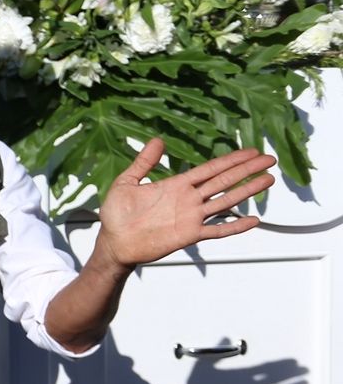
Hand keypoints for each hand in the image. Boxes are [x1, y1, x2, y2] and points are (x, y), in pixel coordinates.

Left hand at [93, 139, 277, 270]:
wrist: (113, 243)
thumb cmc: (116, 215)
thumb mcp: (126, 183)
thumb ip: (143, 163)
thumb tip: (157, 140)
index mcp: (176, 185)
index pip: (210, 169)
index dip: (231, 160)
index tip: (251, 151)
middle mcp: (188, 199)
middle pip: (224, 181)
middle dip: (246, 170)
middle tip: (269, 159)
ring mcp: (191, 217)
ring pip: (225, 201)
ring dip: (247, 191)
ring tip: (268, 180)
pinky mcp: (188, 235)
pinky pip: (216, 231)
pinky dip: (234, 226)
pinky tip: (253, 221)